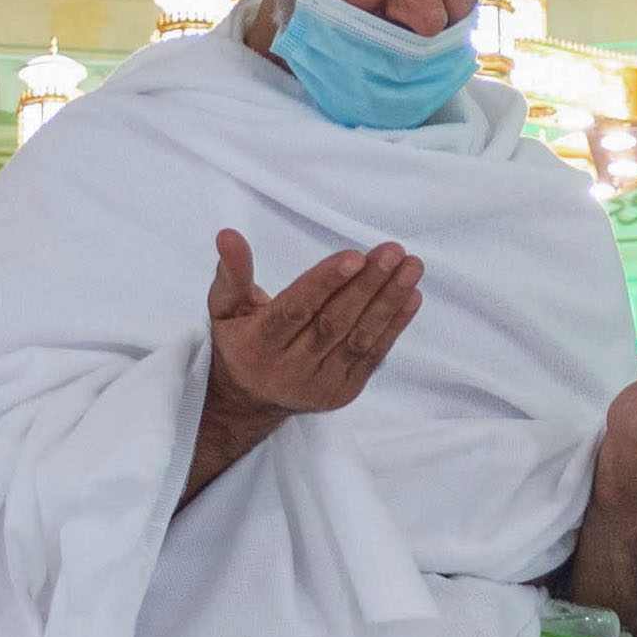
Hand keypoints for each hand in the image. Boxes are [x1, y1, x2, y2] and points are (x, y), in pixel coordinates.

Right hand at [206, 230, 423, 421]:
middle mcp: (288, 370)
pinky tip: (411, 297)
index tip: (355, 257)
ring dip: (388, 303)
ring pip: (358, 340)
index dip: (325, 284)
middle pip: (332, 323)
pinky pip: (371, 357)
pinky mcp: (341, 393)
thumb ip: (232, 272)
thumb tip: (228, 235)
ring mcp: (318, 385)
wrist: (248, 401)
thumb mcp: (225, 307)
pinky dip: (393, 327)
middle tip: (393, 252)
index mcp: (256, 346)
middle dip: (367, 285)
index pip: (294, 311)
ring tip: (411, 269)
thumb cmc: (240, 341)